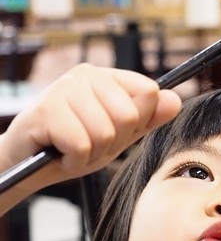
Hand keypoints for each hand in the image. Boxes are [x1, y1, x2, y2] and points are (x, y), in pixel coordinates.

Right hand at [0, 63, 180, 184]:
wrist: (26, 165)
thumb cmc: (71, 148)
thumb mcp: (117, 137)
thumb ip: (146, 120)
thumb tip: (175, 100)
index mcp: (108, 78)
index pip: (148, 93)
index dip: (135, 124)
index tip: (111, 132)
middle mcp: (87, 75)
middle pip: (129, 116)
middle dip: (111, 143)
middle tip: (87, 144)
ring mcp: (65, 88)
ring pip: (105, 133)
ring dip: (89, 155)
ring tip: (70, 149)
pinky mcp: (47, 109)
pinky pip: (80, 145)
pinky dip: (73, 161)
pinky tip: (60, 155)